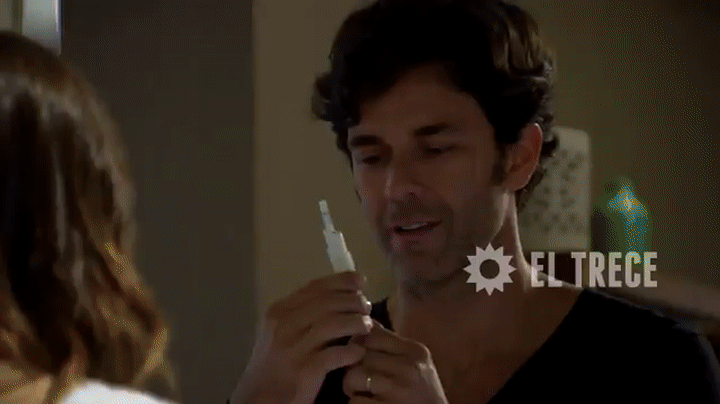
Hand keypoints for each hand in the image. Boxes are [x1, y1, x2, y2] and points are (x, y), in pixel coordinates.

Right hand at [231, 272, 372, 403]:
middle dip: (353, 301)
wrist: (258, 398)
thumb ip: (304, 313)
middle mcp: (284, 325)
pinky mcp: (303, 371)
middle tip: (367, 307)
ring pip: (332, 324)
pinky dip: (351, 351)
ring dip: (355, 322)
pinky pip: (334, 355)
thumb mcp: (282, 331)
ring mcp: (293, 348)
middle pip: (327, 302)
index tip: (361, 281)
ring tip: (368, 326)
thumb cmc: (275, 363)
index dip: (342, 281)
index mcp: (279, 311)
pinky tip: (359, 352)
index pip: (315, 287)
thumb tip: (340, 296)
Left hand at [343, 320, 448, 403]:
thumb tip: (366, 322)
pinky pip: (355, 402)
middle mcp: (409, 367)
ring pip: (353, 376)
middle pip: (360, 355)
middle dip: (352, 366)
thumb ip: (392, 344)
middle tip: (357, 377)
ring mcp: (399, 390)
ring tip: (359, 391)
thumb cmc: (423, 392)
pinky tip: (366, 403)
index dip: (358, 344)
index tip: (358, 355)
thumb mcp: (417, 363)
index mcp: (415, 351)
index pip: (373, 335)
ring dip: (350, 386)